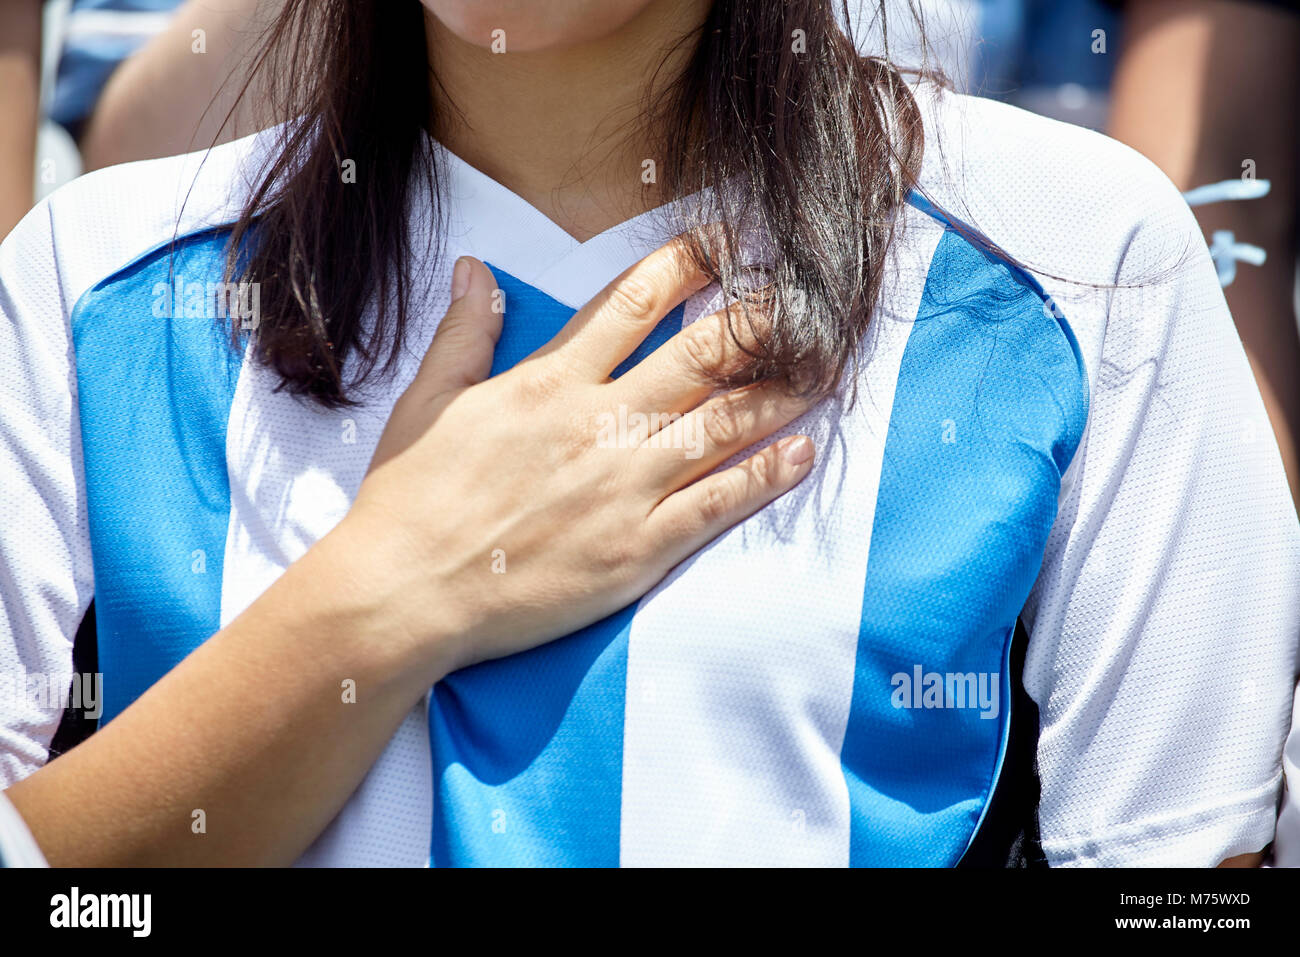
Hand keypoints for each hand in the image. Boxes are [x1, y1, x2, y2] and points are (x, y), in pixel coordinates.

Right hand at [341, 239, 815, 678]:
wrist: (406, 594)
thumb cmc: (410, 500)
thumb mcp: (427, 403)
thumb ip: (464, 333)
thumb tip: (478, 270)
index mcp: (548, 382)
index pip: (633, 302)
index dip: (688, 262)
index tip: (726, 240)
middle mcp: (598, 424)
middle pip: (700, 353)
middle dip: (759, 319)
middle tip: (803, 297)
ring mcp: (624, 488)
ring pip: (724, 424)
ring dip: (781, 390)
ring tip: (826, 366)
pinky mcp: (637, 549)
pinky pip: (717, 504)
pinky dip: (765, 476)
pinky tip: (803, 451)